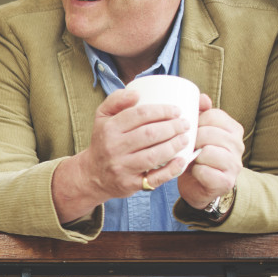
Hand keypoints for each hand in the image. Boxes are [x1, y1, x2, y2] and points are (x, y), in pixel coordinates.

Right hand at [52, 88, 191, 221]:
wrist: (92, 174)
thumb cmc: (104, 141)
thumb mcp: (102, 117)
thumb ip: (116, 100)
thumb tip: (136, 93)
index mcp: (108, 129)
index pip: (139, 115)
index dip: (162, 111)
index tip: (176, 110)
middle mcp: (113, 148)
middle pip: (150, 134)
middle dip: (173, 127)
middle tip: (185, 124)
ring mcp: (122, 168)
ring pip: (154, 155)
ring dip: (174, 146)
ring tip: (185, 138)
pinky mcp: (130, 184)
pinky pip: (155, 178)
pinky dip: (172, 169)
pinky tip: (182, 160)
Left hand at [177, 94, 242, 208]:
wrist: (199, 186)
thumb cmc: (197, 155)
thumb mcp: (199, 132)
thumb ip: (200, 113)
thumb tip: (201, 97)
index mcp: (233, 129)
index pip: (213, 116)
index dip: (195, 122)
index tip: (189, 131)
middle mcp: (238, 145)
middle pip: (209, 133)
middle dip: (192, 140)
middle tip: (186, 147)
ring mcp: (235, 164)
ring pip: (208, 152)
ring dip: (193, 156)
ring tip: (191, 159)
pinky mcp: (227, 182)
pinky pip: (205, 171)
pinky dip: (195, 172)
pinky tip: (195, 172)